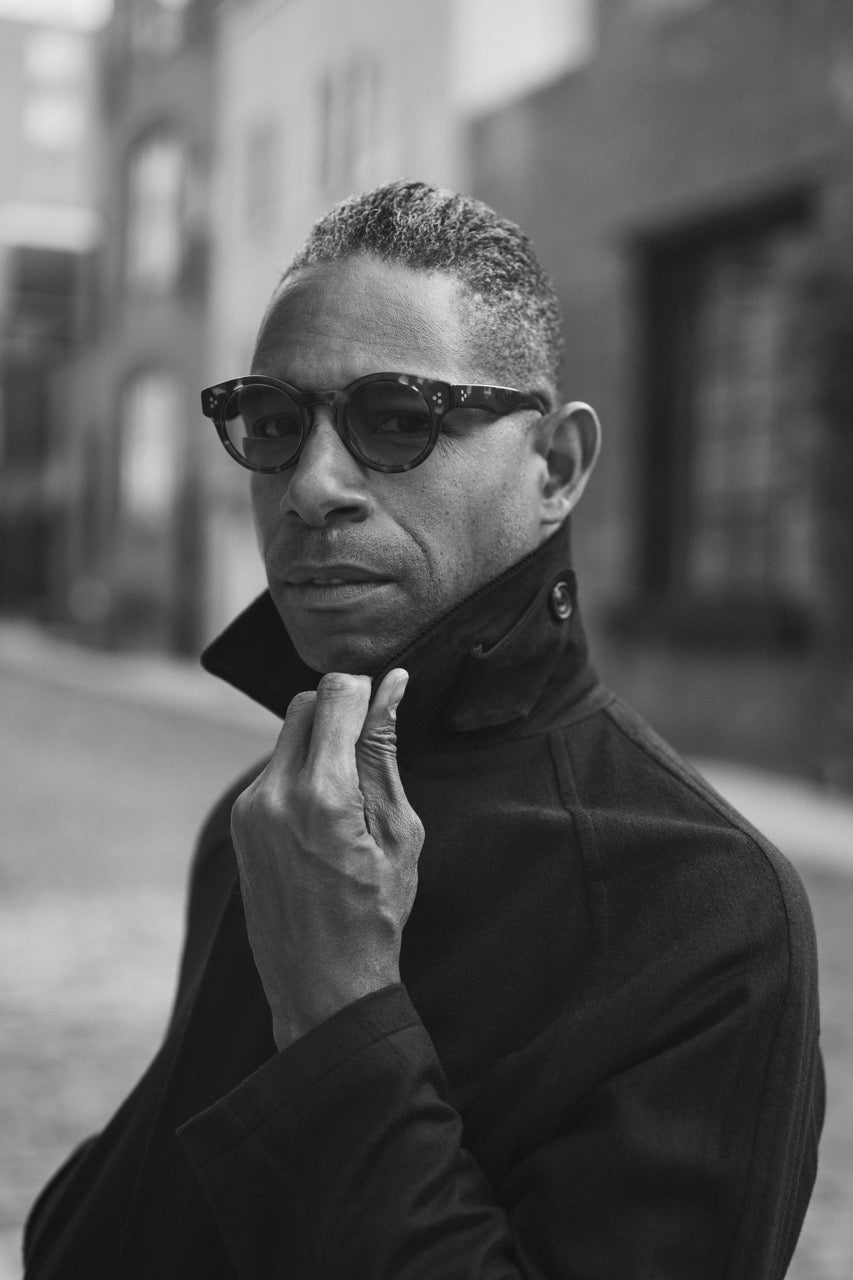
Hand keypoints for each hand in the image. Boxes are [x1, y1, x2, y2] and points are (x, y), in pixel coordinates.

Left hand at [230, 669, 423, 1050]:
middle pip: (303, 704)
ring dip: (319, 743)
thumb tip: (390, 687)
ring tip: (351, 795)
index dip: (366, 690)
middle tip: (370, 748)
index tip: (386, 700)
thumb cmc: (375, 913)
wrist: (322, 983)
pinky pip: (273, 769)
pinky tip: (325, 816)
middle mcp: (272, 794)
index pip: (335, 695)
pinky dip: (302, 772)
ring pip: (286, 735)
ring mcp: (249, 809)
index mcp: (321, 795)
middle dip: (339, 711)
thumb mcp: (398, 832)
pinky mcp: (240, 822)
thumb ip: (384, 752)